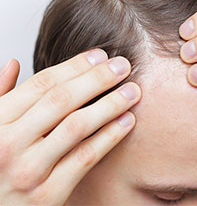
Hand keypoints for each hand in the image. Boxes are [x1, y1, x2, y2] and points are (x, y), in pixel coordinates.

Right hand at [0, 49, 140, 204]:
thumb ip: (0, 95)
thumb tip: (14, 63)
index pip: (42, 83)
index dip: (75, 65)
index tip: (100, 56)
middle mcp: (9, 144)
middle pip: (62, 99)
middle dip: (98, 79)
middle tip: (123, 66)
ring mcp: (29, 170)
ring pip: (78, 126)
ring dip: (110, 104)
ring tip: (132, 90)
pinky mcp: (48, 195)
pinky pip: (85, 157)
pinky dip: (109, 136)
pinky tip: (127, 120)